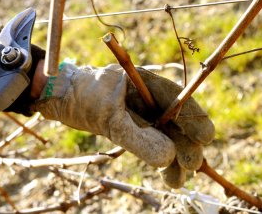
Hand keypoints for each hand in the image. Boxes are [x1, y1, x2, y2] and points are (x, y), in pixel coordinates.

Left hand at [32, 63, 213, 187]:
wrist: (55, 96)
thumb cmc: (79, 97)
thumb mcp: (108, 118)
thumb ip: (137, 138)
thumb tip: (169, 158)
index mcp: (143, 81)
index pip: (176, 98)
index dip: (193, 117)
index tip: (205, 138)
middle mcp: (145, 95)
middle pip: (174, 119)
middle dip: (185, 143)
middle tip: (191, 167)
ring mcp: (137, 109)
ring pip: (164, 133)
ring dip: (174, 155)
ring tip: (178, 180)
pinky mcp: (129, 123)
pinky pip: (150, 140)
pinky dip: (158, 155)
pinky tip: (167, 172)